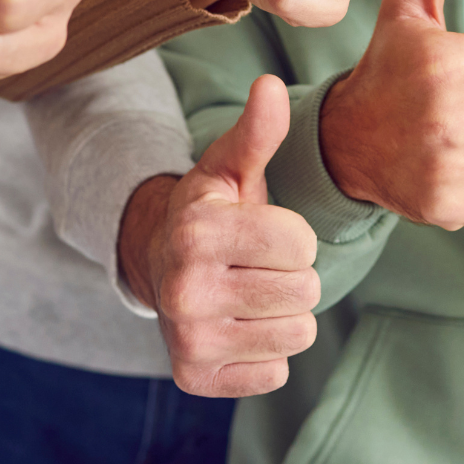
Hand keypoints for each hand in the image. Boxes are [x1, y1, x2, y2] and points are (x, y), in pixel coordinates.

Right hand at [117, 76, 318, 397]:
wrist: (157, 266)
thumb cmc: (211, 213)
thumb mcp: (231, 168)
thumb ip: (258, 131)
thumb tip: (270, 84)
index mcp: (196, 231)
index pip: (302, 243)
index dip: (295, 236)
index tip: (265, 232)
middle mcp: (184, 289)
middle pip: (306, 290)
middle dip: (294, 275)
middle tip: (258, 266)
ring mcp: (188, 339)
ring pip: (297, 334)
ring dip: (285, 315)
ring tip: (251, 295)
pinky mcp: (194, 378)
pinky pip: (276, 373)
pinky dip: (267, 353)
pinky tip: (238, 327)